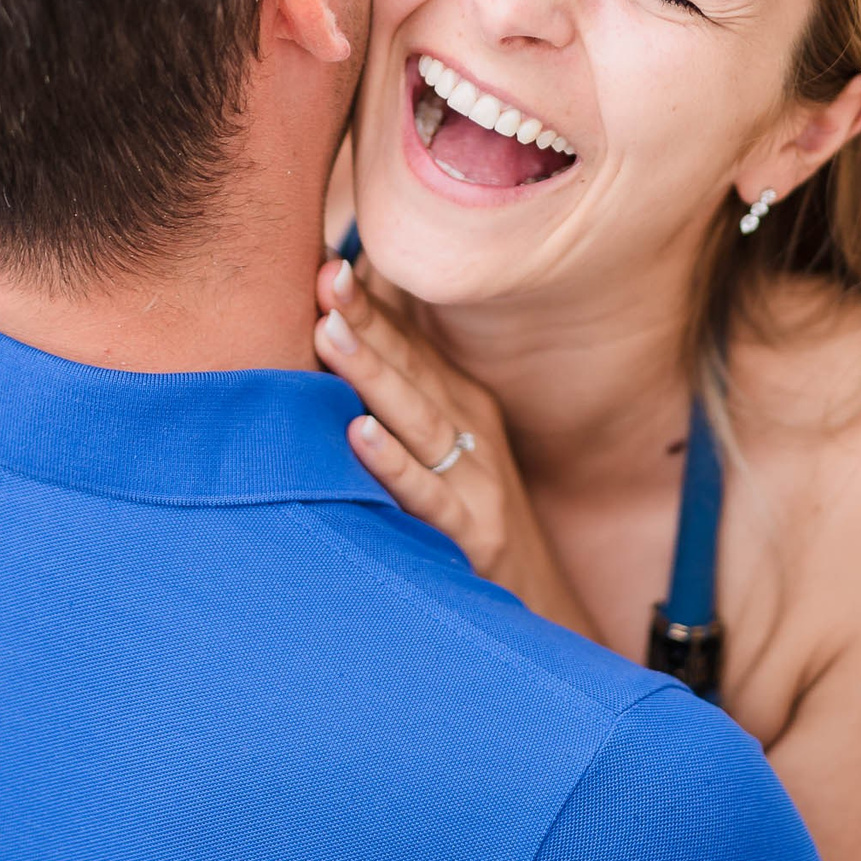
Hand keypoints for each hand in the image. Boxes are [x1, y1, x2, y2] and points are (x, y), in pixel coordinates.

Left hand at [313, 257, 600, 642]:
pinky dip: (393, 463)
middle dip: (365, 318)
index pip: (405, 341)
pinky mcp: (473, 532)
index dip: (367, 301)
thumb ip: (396, 393)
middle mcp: (468, 428)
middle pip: (409, 366)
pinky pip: (426, 494)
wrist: (536, 601)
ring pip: (416, 418)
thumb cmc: (469, 511)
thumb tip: (333, 331)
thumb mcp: (441, 444)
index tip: (323, 259)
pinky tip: (359, 434)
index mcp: (457, 401)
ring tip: (329, 332)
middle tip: (323, 276)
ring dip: (371, 373)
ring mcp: (475, 478)